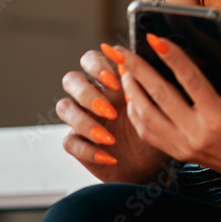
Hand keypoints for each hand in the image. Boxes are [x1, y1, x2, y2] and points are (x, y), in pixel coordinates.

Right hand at [57, 43, 171, 183]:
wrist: (150, 162)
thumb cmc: (155, 127)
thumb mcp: (156, 105)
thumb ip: (147, 85)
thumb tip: (145, 64)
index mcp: (111, 80)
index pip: (91, 59)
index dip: (97, 66)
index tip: (117, 81)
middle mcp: (93, 95)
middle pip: (71, 79)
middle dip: (86, 92)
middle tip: (109, 109)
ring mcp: (82, 117)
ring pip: (64, 107)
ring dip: (83, 122)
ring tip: (109, 138)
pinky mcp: (76, 142)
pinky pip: (68, 141)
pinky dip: (87, 150)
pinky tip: (108, 156)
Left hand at [116, 37, 220, 193]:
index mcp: (220, 118)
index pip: (191, 81)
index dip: (172, 57)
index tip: (155, 38)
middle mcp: (198, 134)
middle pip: (160, 97)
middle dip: (139, 70)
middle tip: (124, 51)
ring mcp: (185, 147)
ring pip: (147, 117)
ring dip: (132, 91)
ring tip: (125, 69)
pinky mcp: (179, 154)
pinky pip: (148, 133)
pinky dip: (137, 112)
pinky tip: (134, 95)